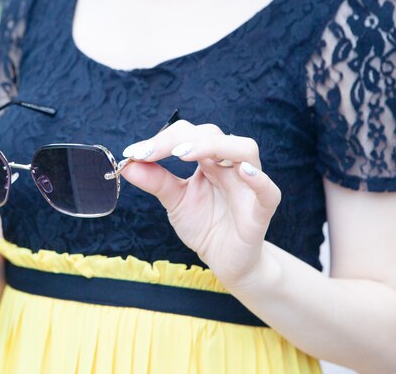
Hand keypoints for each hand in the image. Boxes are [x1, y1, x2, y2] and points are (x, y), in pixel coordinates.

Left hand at [120, 120, 280, 286]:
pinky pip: (268, 191)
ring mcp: (248, 185)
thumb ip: (155, 181)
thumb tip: (127, 164)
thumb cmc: (204, 225)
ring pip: (244, 149)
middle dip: (181, 139)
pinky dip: (258, 179)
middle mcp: (230, 165)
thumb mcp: (174, 200)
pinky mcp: (261, 210)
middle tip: (152, 152)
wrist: (224, 260)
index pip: (189, 134)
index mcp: (209, 160)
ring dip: (214, 146)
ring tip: (184, 154)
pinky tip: (242, 172)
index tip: (133, 153)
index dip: (161, 139)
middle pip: (214, 134)